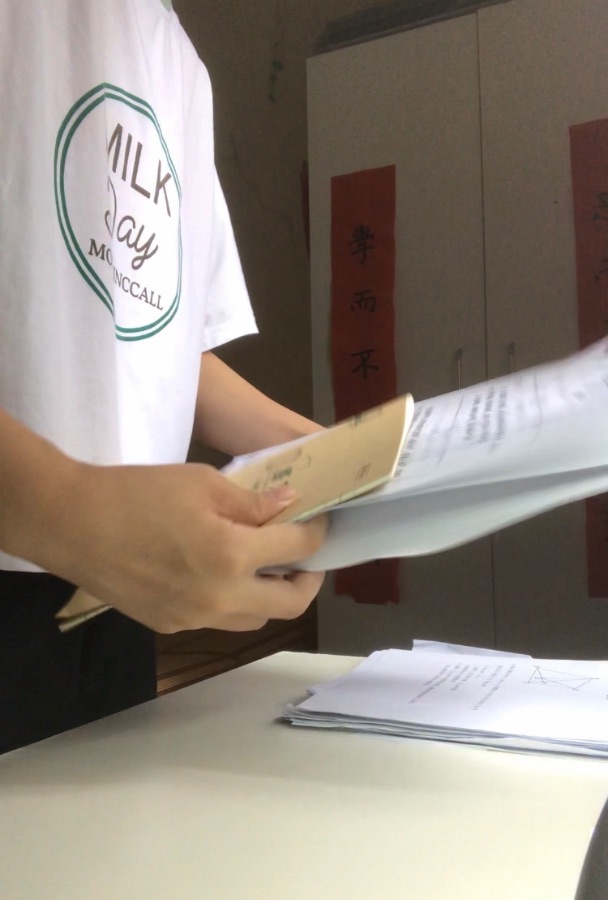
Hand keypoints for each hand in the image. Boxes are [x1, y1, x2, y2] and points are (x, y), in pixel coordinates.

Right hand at [45, 462, 326, 632]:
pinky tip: (222, 575)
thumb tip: (290, 507)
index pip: (297, 549)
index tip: (317, 520)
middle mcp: (221, 598)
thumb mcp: (203, 484)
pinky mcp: (170, 625)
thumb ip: (253, 502)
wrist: (72, 524)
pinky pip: (218, 620)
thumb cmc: (138, 493)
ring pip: (255, 619)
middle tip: (306, 558)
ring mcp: (194, 618)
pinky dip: (233, 600)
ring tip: (267, 567)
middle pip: (290, 604)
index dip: (315, 532)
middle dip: (308, 580)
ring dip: (271, 596)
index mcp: (233, 556)